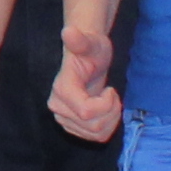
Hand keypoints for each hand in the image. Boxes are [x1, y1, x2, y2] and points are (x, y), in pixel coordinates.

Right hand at [45, 17, 126, 142]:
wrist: (88, 59)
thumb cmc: (91, 49)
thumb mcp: (92, 44)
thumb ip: (81, 41)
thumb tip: (69, 32)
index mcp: (62, 89)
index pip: (86, 112)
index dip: (106, 105)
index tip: (111, 90)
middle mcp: (57, 106)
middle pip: (93, 125)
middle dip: (111, 112)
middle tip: (113, 95)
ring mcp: (63, 118)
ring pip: (95, 134)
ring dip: (111, 120)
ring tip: (110, 102)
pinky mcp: (71, 127)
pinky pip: (94, 138)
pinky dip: (107, 127)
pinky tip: (106, 112)